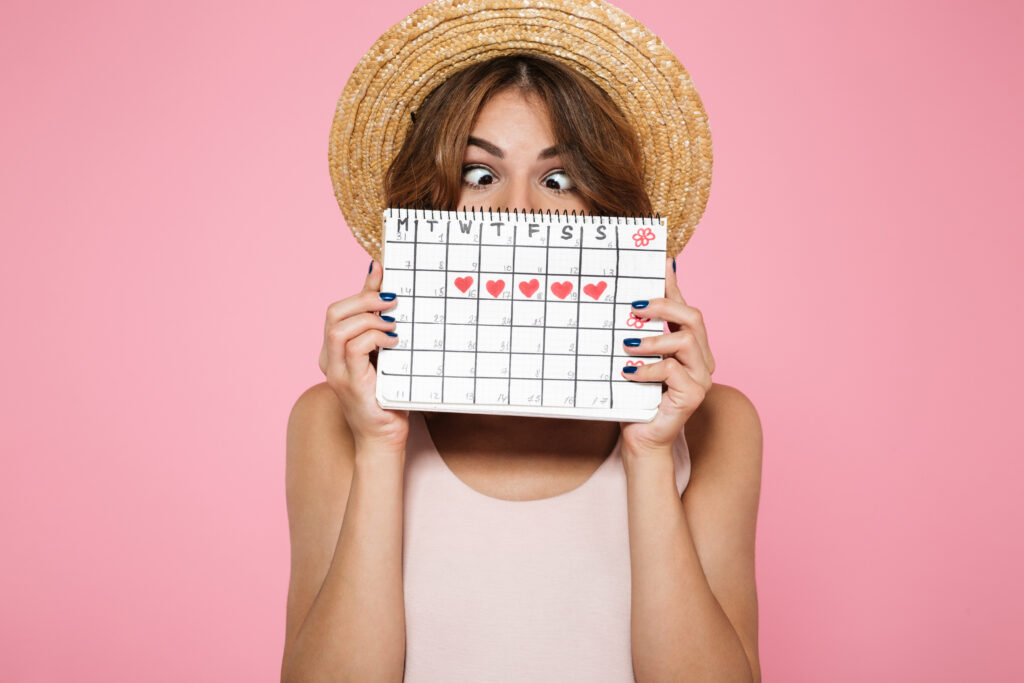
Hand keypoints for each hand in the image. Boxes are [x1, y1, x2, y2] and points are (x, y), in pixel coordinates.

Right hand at [319, 260, 408, 451]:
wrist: (384, 438)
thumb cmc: (387, 398)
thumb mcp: (386, 356)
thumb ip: (381, 329)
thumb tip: (390, 295)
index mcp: (335, 351)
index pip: (339, 309)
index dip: (361, 288)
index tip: (383, 270)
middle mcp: (329, 359)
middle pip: (334, 313)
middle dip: (364, 299)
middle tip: (392, 300)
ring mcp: (336, 372)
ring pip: (339, 327)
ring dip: (369, 319)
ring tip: (394, 325)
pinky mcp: (349, 384)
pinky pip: (353, 348)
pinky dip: (373, 338)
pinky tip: (393, 342)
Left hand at [619, 257, 715, 455]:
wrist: (640, 439)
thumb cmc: (635, 398)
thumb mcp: (632, 359)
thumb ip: (635, 333)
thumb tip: (626, 301)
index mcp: (690, 346)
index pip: (684, 307)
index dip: (673, 285)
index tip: (659, 263)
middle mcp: (702, 358)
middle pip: (693, 317)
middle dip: (663, 306)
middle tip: (632, 307)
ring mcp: (702, 377)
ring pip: (686, 340)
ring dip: (653, 339)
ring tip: (626, 346)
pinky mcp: (694, 396)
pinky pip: (673, 370)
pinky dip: (648, 368)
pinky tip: (630, 373)